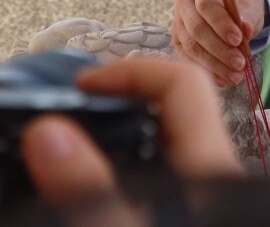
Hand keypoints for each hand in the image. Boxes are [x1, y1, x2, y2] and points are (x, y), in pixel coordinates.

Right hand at [21, 57, 243, 206]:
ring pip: (165, 138)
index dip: (130, 72)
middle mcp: (213, 171)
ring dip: (120, 129)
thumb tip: (49, 133)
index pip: (184, 82)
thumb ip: (92, 191)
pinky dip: (126, 158)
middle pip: (174, 105)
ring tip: (70, 141)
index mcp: (210, 166)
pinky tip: (92, 178)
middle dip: (119, 96)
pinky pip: (161, 165)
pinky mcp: (189, 203)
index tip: (79, 87)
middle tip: (65, 112)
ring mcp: (205, 188)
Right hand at [171, 0, 266, 86]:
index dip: (221, 24)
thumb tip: (246, 30)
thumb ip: (247, 17)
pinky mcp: (177, 44)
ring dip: (215, 65)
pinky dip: (207, 72)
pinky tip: (223, 80)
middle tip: (240, 64)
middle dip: (220, 50)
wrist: (231, 12)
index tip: (238, 39)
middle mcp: (185, 5)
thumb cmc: (240, 7)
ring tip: (236, 76)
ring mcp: (177, 25)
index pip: (207, 5)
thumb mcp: (248, 6)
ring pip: (192, 48)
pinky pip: (189, 60)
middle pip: (197, 30)